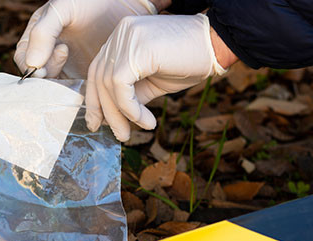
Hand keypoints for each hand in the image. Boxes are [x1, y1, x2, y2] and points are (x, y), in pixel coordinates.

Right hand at [13, 0, 157, 79]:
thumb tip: (32, 64)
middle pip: (37, 77)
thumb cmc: (92, 1)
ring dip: (61, 82)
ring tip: (77, 60)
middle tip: (65, 53)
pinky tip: (88, 74)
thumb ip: (43, 33)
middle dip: (48, 71)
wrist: (124, 4)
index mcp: (38, 37)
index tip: (52, 50)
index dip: (33, 63)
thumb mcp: (63, 9)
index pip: (24, 59)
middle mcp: (48, 54)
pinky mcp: (82, 77)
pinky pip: (73, 91)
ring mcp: (66, 67)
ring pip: (54, 87)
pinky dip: (77, 89)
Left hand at [85, 14, 227, 141]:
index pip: (98, 70)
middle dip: (106, 112)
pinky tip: (146, 121)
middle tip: (119, 136)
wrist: (217, 45)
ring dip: (120, 115)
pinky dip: (130, 109)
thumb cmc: (188, 62)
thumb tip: (111, 118)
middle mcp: (120, 33)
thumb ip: (129, 94)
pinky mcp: (137, 49)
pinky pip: (121, 86)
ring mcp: (127, 38)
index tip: (97, 123)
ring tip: (131, 132)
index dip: (95, 99)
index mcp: (121, 37)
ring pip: (108, 84)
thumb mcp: (151, 82)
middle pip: (99, 78)